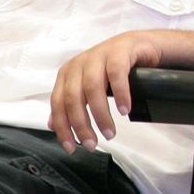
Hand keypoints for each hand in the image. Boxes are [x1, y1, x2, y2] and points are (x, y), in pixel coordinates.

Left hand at [48, 31, 162, 153]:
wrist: (142, 45)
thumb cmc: (113, 70)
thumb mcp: (88, 87)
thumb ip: (70, 104)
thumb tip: (52, 125)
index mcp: (67, 74)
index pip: (58, 104)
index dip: (63, 128)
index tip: (71, 148)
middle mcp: (78, 64)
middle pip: (73, 99)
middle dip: (81, 125)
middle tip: (92, 144)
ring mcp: (98, 55)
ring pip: (93, 89)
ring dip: (101, 115)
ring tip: (110, 133)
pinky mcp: (119, 51)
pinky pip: (116, 74)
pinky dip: (120, 94)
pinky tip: (125, 110)